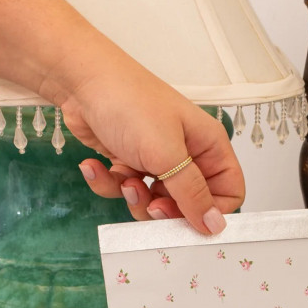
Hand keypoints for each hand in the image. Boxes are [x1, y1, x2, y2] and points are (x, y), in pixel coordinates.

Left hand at [59, 50, 244, 234]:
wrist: (78, 81)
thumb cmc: (129, 104)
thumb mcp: (167, 154)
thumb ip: (193, 195)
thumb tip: (216, 227)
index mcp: (208, 147)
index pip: (228, 193)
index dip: (212, 212)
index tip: (188, 219)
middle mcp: (187, 156)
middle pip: (189, 205)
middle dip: (167, 210)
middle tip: (151, 204)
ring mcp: (156, 160)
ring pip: (156, 203)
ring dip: (135, 198)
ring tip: (123, 180)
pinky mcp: (128, 163)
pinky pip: (125, 190)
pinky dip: (109, 185)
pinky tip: (96, 167)